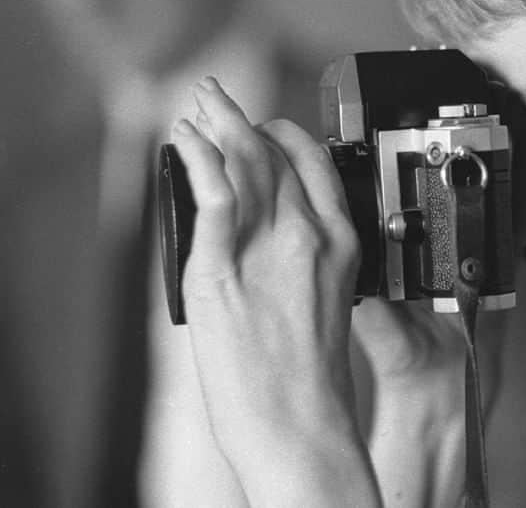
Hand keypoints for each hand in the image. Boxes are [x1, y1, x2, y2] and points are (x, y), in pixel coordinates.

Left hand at [172, 77, 379, 506]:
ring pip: (241, 160)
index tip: (261, 126)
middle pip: (271, 152)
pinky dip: (195, 154)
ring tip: (195, 109)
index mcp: (342, 242)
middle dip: (239, 117)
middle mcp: (309, 233)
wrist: (301, 426)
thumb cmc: (314, 382)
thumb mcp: (330, 302)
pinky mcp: (221, 266)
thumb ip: (306, 259)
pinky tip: (183, 140)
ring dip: (214, 124)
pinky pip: (210, 190)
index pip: (314, 163)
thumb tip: (267, 237)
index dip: (282, 134)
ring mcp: (266, 247)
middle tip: (215, 99)